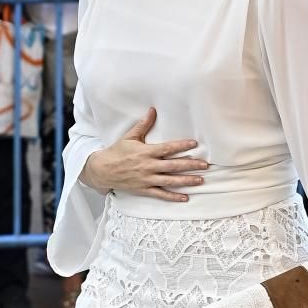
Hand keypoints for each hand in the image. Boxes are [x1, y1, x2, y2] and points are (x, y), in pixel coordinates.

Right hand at [80, 107, 208, 201]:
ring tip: (200, 180)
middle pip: (173, 166)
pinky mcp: (144, 190)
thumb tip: (152, 110)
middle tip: (205, 165)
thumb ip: (143, 125)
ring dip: (186, 181)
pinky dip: (173, 197)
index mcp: (146, 152)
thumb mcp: (130, 137)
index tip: (195, 143)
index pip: (168, 148)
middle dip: (190, 165)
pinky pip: (161, 195)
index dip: (182, 145)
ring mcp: (147, 179)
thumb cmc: (117, 152)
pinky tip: (185, 197)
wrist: (102, 170)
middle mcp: (148, 166)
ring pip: (170, 181)